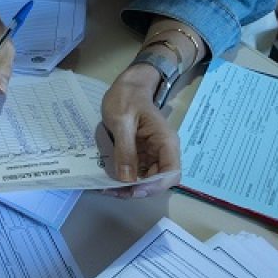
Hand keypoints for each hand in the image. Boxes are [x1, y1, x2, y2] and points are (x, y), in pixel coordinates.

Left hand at [100, 66, 180, 197]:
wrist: (127, 86)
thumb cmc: (126, 99)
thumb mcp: (122, 121)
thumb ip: (125, 149)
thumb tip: (127, 179)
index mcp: (165, 142)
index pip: (171, 173)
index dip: (154, 186)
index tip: (132, 190)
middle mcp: (163, 151)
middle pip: (158, 180)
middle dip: (137, 189)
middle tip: (112, 191)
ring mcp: (152, 154)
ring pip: (146, 179)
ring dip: (129, 187)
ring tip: (106, 188)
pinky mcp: (141, 154)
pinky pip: (136, 172)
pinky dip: (124, 178)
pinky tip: (108, 180)